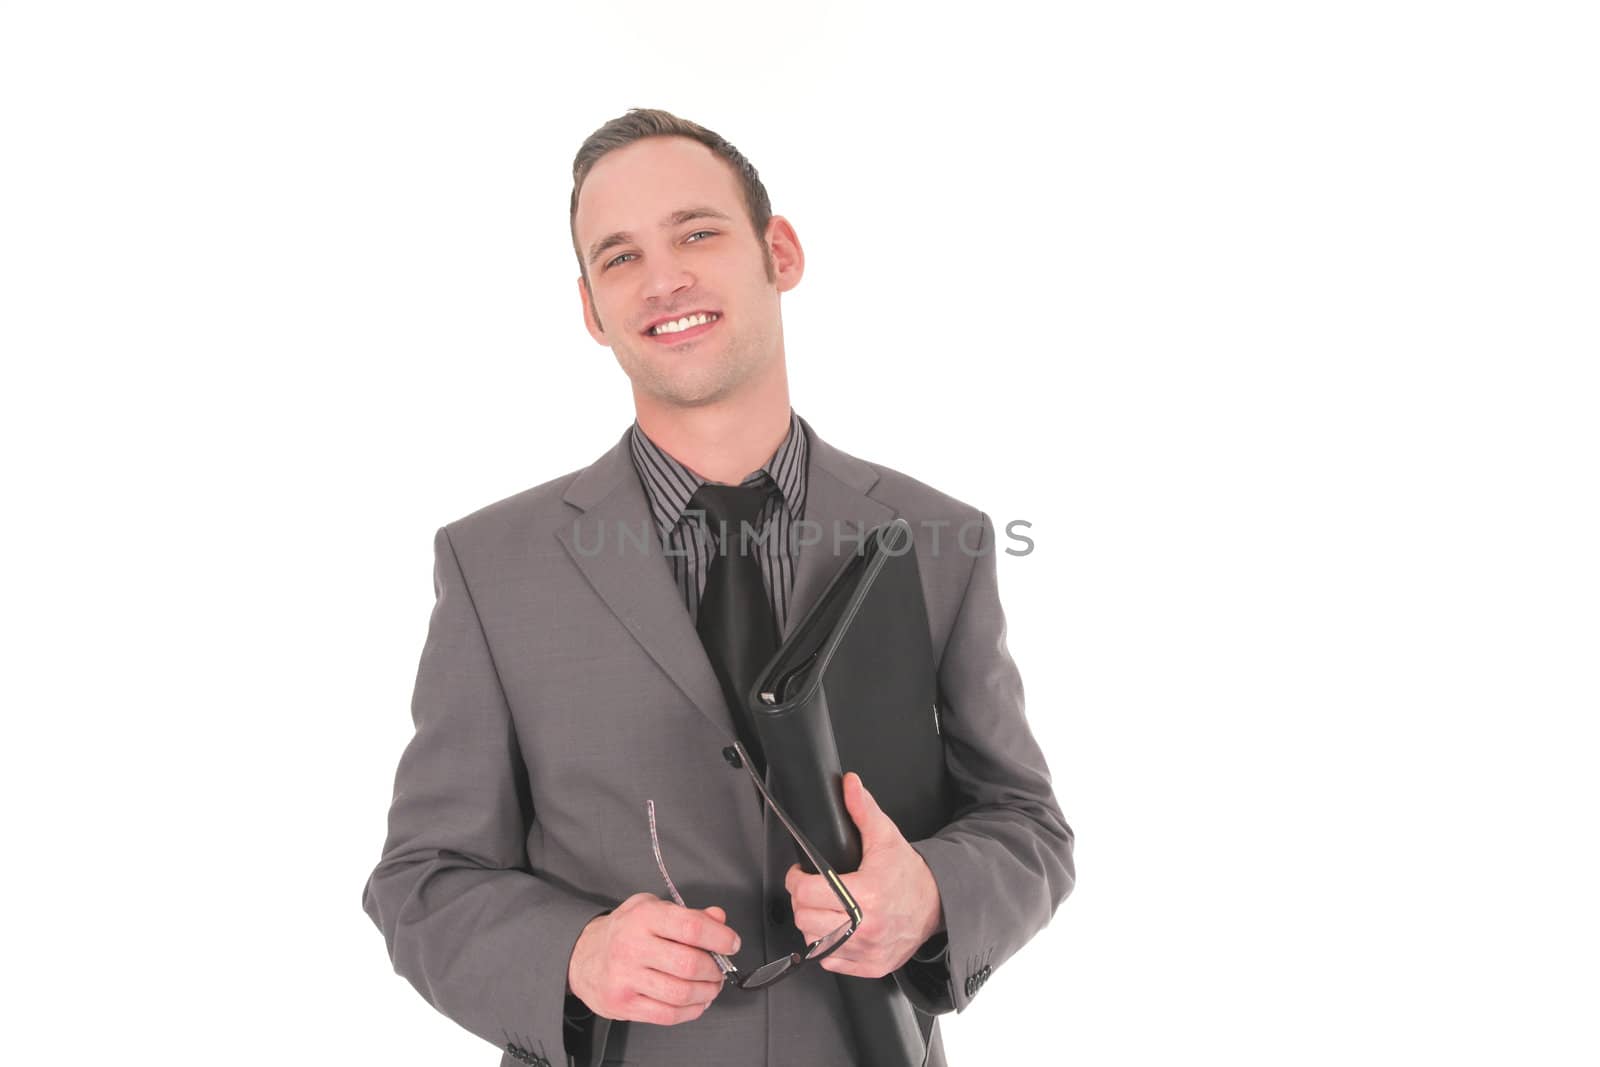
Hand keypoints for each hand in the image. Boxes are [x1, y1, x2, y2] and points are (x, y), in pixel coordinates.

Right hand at [566, 893, 740, 1025]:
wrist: (581, 955)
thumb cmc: (624, 930)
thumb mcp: (652, 908)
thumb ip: (688, 913)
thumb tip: (718, 918)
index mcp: (644, 917)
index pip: (691, 927)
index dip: (719, 937)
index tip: (731, 943)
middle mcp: (632, 947)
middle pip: (689, 964)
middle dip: (715, 970)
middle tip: (720, 969)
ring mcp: (626, 978)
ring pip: (681, 993)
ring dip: (706, 992)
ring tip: (710, 986)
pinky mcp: (623, 1004)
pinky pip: (667, 1015)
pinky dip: (691, 1011)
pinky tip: (696, 1002)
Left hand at [784, 772, 943, 978]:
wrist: (938, 904)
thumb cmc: (909, 874)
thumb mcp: (886, 837)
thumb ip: (863, 810)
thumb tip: (849, 784)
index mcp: (866, 895)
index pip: (808, 893)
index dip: (796, 880)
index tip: (800, 874)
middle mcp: (866, 927)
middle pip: (805, 919)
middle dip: (802, 901)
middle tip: (811, 890)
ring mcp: (868, 951)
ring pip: (813, 942)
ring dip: (813, 924)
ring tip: (826, 909)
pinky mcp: (870, 967)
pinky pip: (830, 962)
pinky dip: (828, 947)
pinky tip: (839, 929)